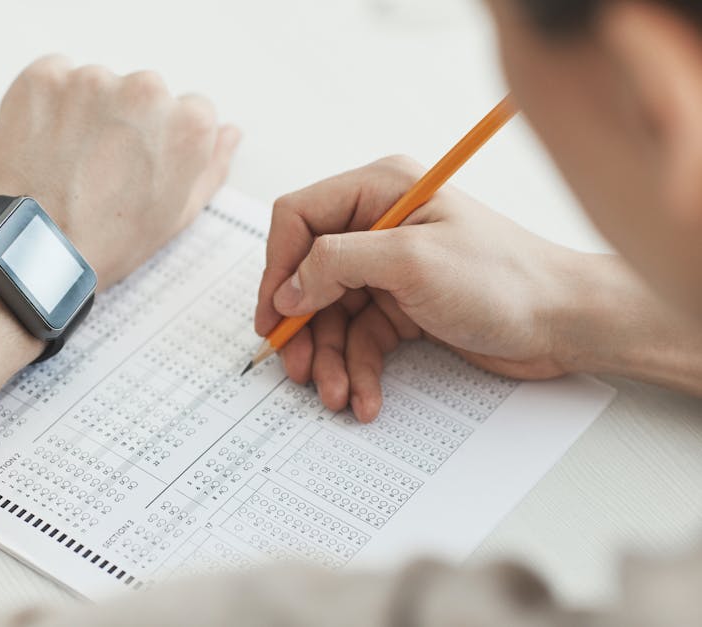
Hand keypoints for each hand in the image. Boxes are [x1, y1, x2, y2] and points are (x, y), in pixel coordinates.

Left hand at [0, 55, 240, 288]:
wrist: (36, 251)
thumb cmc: (107, 241)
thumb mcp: (176, 215)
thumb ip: (211, 166)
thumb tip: (229, 134)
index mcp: (187, 125)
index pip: (190, 110)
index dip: (165, 142)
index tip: (143, 165)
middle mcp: (145, 92)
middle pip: (144, 93)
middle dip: (128, 122)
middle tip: (103, 169)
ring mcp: (91, 81)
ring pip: (98, 86)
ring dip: (88, 113)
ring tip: (70, 162)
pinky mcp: (44, 78)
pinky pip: (54, 78)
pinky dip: (50, 104)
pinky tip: (46, 145)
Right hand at [255, 156, 587, 421]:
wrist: (563, 323)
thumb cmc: (503, 279)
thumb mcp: (411, 262)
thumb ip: (337, 264)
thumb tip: (286, 288)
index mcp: (379, 190)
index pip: (299, 217)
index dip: (278, 267)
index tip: (274, 315)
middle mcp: (378, 224)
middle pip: (309, 274)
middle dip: (303, 327)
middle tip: (297, 369)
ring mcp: (389, 268)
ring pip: (331, 315)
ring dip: (330, 359)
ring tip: (337, 395)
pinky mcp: (401, 305)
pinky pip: (361, 339)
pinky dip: (359, 369)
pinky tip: (366, 398)